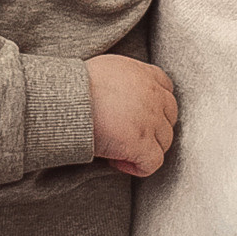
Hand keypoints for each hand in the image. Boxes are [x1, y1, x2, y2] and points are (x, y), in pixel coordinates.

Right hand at [85, 55, 176, 177]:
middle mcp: (154, 95)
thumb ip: (125, 79)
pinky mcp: (141, 143)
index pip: (166, 90)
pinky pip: (153, 163)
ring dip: (144, 148)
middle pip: (169, 117)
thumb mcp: (108, 68)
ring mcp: (151, 120)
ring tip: (117, 150)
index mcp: (146, 74)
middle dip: (152, 129)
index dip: (154, 106)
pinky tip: (116, 162)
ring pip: (164, 142)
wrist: (68, 99)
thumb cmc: (76, 85)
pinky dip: (138, 167)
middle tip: (126, 135)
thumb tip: (122, 94)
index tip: (136, 116)